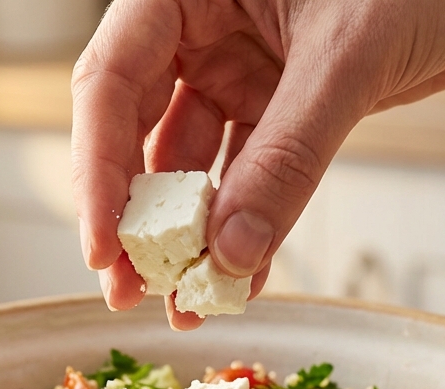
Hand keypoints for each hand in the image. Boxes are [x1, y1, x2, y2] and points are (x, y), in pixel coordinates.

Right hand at [72, 0, 444, 328]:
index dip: (97, 167)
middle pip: (136, 130)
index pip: (110, 79)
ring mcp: (236, 69)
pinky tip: (240, 279)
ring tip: (186, 304)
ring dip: (189, 236)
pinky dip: (245, 227)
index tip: (105, 245)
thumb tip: (229, 251)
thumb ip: (286, 155)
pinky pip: (247, 176)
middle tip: (131, 291)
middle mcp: (201, 27)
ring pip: (191, 165)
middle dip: (134, 216)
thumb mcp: (346, 59)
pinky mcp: (276, 105)